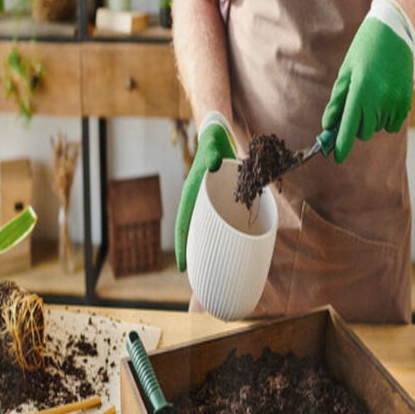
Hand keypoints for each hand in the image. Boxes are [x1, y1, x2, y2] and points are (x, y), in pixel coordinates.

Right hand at [175, 112, 236, 271]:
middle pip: (193, 233)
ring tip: (214, 269)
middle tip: (198, 277)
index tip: (182, 266)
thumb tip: (214, 163)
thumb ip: (213, 152)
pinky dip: (223, 235)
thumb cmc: (214, 141)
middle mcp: (197, 202)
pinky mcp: (219, 200)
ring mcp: (208, 202)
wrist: (218, 136)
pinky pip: (220, 221)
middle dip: (194, 255)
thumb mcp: (213, 144)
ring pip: (206, 229)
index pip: (184, 224)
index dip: (182, 246)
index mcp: (192, 194)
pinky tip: (232, 246)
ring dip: (208, 248)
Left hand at [322, 0, 414, 162]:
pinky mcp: (406, 104)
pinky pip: (392, 124)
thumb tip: (329, 125)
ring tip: (373, 95)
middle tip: (356, 107)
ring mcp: (395, 103)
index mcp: (360, 92)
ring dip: (372, 120)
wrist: (395, 34)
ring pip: (378, 128)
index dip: (342, 146)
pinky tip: (384, 98)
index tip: (337, 158)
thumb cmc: (364, 52)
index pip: (349, 128)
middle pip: (363, 132)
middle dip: (357, 126)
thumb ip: (337, 102)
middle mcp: (379, 100)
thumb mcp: (345, 74)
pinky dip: (385, 118)